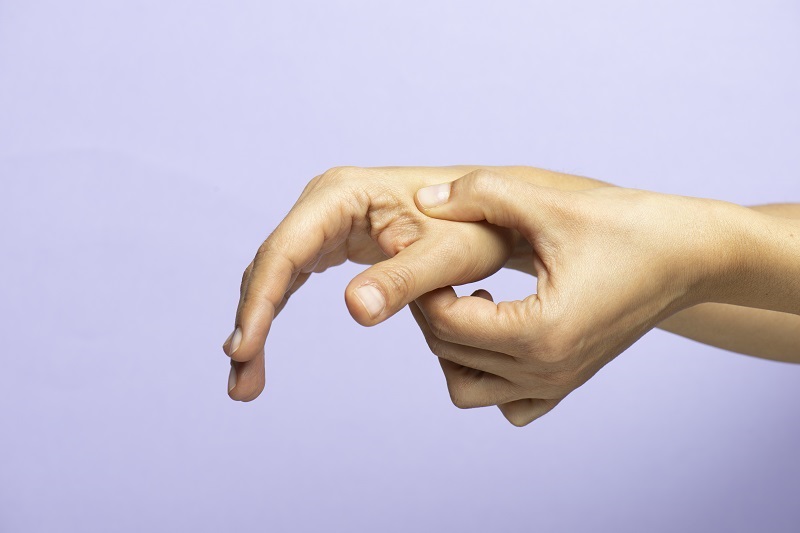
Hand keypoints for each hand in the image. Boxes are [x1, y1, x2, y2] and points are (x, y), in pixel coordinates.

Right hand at [222, 166, 515, 400]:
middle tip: (241, 383)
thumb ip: (404, 280)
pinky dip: (275, 313)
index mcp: (344, 194)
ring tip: (245, 380)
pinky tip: (261, 348)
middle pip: (271, 264)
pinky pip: (292, 277)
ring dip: (256, 322)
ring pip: (275, 273)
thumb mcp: (448, 256)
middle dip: (251, 321)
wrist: (492, 214)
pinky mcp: (333, 239)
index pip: (287, 250)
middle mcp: (325, 201)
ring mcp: (326, 219)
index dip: (259, 302)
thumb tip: (355, 310)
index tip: (243, 350)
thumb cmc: (476, 228)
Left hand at [411, 169, 739, 425]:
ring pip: (468, 388)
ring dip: (452, 347)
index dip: (423, 284)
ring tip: (469, 297)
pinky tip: (498, 326)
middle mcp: (546, 371)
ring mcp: (558, 383)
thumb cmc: (629, 227)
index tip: (425, 250)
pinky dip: (488, 374)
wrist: (690, 256)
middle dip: (431, 309)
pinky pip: (508, 402)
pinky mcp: (567, 382)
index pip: (445, 321)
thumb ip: (482, 194)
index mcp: (539, 332)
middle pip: (449, 354)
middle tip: (439, 267)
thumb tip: (424, 198)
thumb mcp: (550, 203)